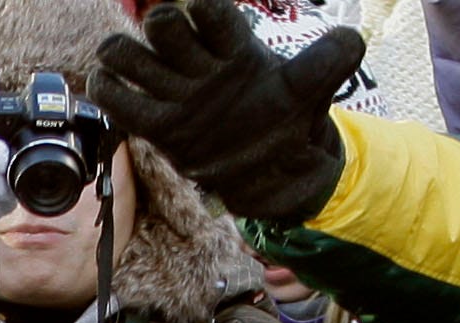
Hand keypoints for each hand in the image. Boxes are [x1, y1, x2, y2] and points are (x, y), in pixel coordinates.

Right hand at [91, 0, 362, 224]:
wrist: (271, 170)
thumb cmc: (286, 122)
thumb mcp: (309, 91)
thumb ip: (328, 61)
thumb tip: (353, 39)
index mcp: (235, 48)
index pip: (211, 13)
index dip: (205, 10)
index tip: (205, 14)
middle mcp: (201, 65)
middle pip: (166, 26)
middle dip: (164, 27)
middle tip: (171, 44)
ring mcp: (177, 94)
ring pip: (133, 56)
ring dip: (123, 53)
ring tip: (122, 62)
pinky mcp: (158, 127)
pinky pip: (120, 102)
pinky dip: (107, 89)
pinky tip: (109, 85)